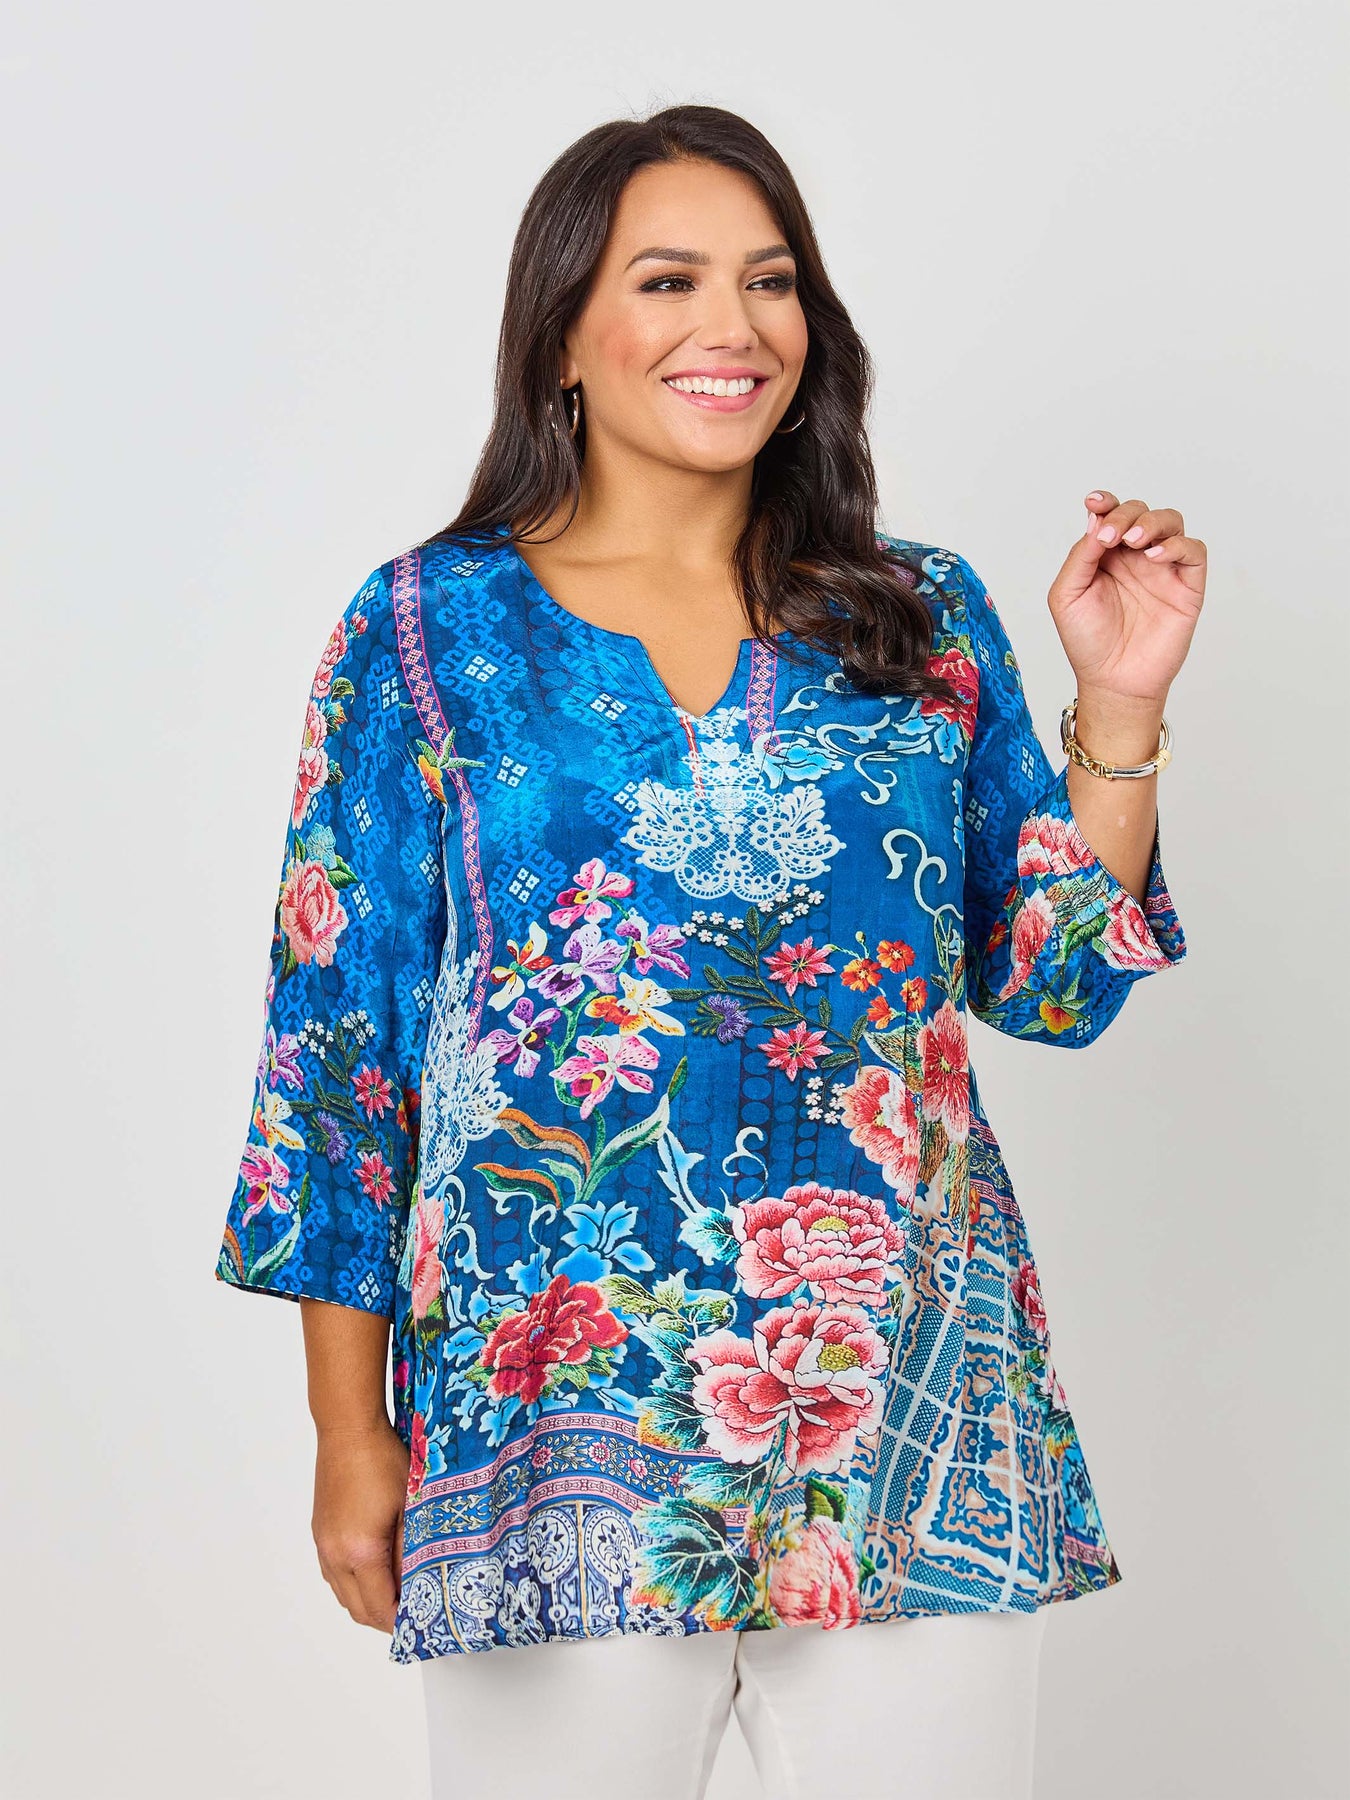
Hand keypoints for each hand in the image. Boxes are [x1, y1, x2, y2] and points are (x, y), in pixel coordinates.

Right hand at [312, 1420, 409, 1633]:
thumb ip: (413, 1550)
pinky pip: (334, 1575)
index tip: (419, 1625)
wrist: (348, 1430)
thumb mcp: (411, 1505)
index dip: (400, 1623)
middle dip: (384, 1619)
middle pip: (357, 1610)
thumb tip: (418, 1583)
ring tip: (396, 1594)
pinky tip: (374, 1571)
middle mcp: (335, 1555)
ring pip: (343, 1595)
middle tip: (411, 1614)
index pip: (379, 1608)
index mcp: (361, 1552)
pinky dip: (353, 1584)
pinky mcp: (320, 1534)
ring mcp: (323, 1546)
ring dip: (367, 1602)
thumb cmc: (383, 1460)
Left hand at [1047, 491, 1206, 708]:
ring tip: (1134, 541)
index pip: (1110, 515)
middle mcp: (1135, 557)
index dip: (1105, 502)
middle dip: (1125, 514)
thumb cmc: (1087, 642)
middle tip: (1111, 536)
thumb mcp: (1067, 595)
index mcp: (1105, 555)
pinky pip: (1193, 551)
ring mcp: (1162, 569)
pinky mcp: (1186, 586)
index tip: (1094, 502)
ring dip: (1152, 522)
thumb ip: (1080, 556)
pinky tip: (1154, 557)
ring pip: (1171, 522)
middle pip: (1140, 512)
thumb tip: (1096, 521)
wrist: (1113, 681)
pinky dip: (1177, 545)